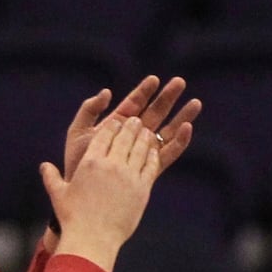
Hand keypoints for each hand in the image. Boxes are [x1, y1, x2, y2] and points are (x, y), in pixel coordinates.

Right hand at [42, 115, 161, 271]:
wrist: (93, 240)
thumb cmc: (73, 219)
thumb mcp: (58, 195)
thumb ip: (51, 177)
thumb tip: (44, 166)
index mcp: (90, 162)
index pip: (105, 135)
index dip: (113, 126)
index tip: (117, 122)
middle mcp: (111, 165)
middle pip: (125, 137)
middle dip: (131, 126)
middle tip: (136, 121)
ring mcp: (128, 176)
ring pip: (140, 147)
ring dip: (144, 136)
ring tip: (146, 132)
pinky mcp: (142, 188)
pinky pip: (150, 165)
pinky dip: (152, 155)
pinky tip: (153, 150)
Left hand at [63, 76, 199, 180]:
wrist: (80, 191)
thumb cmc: (75, 163)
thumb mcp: (78, 132)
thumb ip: (89, 110)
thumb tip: (108, 92)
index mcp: (118, 124)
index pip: (134, 103)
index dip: (144, 91)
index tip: (154, 79)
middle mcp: (133, 136)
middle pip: (155, 113)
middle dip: (167, 97)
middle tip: (180, 82)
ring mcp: (143, 152)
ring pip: (167, 131)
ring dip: (182, 117)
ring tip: (195, 103)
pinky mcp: (150, 168)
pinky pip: (169, 154)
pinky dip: (179, 142)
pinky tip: (188, 128)